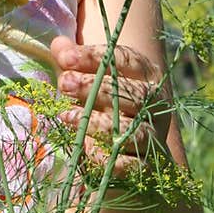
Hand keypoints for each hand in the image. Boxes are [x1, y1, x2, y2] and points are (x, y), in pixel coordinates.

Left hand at [50, 37, 170, 180]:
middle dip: (94, 87)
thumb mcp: (89, 81)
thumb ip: (73, 62)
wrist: (131, 155)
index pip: (126, 60)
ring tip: (66, 115)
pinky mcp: (145, 167)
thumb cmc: (106, 107)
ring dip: (97, 122)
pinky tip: (84, 148)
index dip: (94, 57)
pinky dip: (105, 156)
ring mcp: (153, 136)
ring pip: (131, 129)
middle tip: (64, 84)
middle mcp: (155, 104)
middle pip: (130, 92)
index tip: (64, 57)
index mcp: (146, 76)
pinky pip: (128, 164)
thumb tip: (58, 45)